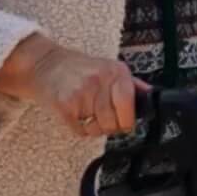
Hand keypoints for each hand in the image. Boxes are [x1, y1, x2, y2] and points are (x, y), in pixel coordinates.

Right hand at [0, 34, 140, 137]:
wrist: (44, 64)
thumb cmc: (78, 68)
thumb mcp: (109, 67)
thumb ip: (131, 84)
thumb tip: (152, 97)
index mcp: (116, 72)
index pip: (130, 108)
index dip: (127, 120)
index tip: (123, 120)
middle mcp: (101, 80)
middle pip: (115, 123)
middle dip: (110, 126)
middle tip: (101, 116)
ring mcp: (82, 93)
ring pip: (98, 130)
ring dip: (94, 128)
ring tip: (87, 114)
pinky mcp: (65, 106)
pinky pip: (80, 131)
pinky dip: (79, 129)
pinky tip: (76, 115)